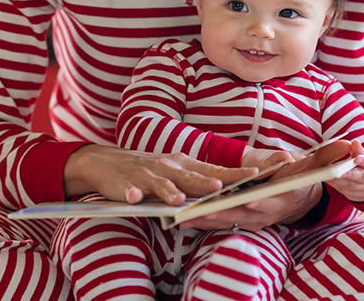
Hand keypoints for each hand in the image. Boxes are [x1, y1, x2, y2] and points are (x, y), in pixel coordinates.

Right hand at [63, 145, 256, 204]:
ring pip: (160, 184)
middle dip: (205, 183)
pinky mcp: (125, 183)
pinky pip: (129, 189)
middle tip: (221, 188)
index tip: (257, 175)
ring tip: (178, 200)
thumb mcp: (176, 171)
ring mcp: (145, 175)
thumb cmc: (148, 171)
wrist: (106, 163)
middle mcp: (167, 167)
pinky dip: (132, 193)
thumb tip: (230, 192)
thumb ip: (197, 181)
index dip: (234, 174)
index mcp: (183, 165)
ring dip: (169, 191)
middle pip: (190, 177)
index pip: (213, 170)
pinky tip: (135, 198)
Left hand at [178, 140, 351, 231]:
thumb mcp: (312, 165)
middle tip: (200, 211)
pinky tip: (183, 220)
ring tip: (183, 217)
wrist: (298, 196)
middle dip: (220, 213)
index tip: (246, 199)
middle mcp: (266, 213)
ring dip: (205, 220)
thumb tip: (340, 147)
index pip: (270, 200)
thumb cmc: (301, 176)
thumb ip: (323, 157)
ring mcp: (252, 220)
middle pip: (241, 214)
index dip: (258, 200)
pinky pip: (220, 223)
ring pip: (227, 221)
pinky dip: (203, 222)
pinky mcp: (240, 221)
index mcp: (282, 198)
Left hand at [325, 140, 363, 202]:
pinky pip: (346, 191)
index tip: (356, 158)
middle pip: (362, 177)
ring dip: (339, 181)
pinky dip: (336, 185)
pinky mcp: (356, 196)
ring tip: (328, 175)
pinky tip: (328, 179)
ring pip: (352, 186)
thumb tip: (355, 142)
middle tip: (339, 172)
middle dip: (350, 174)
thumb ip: (358, 150)